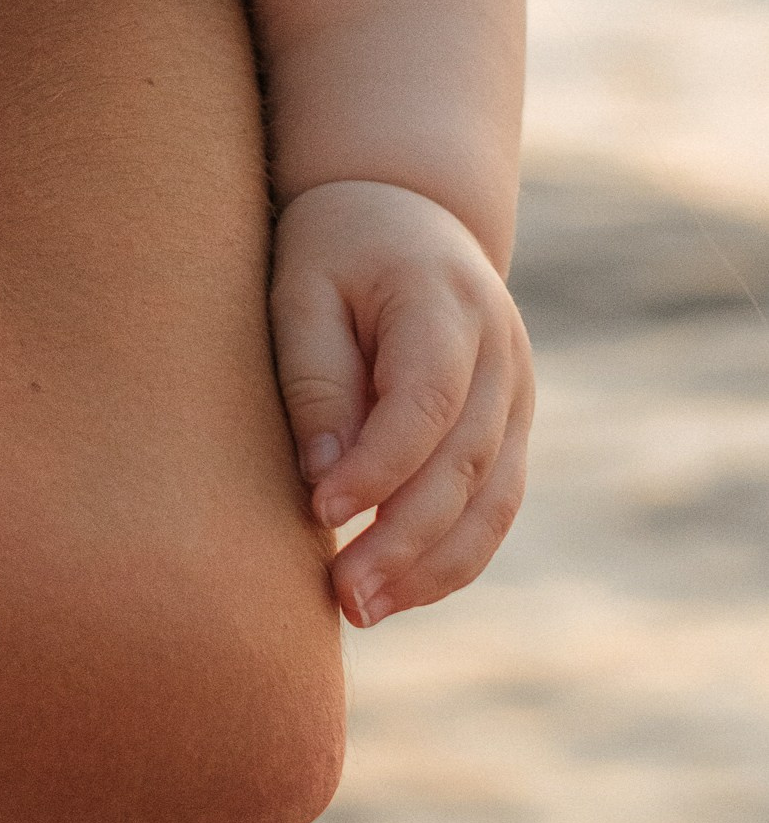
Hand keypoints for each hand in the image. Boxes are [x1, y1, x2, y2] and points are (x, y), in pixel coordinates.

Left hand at [270, 179, 532, 625]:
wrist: (406, 212)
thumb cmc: (335, 251)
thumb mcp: (303, 289)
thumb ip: (317, 378)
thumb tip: (324, 481)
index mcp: (447, 304)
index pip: (426, 400)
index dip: (379, 465)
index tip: (320, 510)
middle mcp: (501, 354)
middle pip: (465, 464)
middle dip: (405, 540)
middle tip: (343, 595)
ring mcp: (518, 396)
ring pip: (493, 502)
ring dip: (434, 568)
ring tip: (364, 610)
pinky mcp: (512, 430)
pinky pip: (496, 508)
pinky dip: (454, 557)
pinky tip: (400, 591)